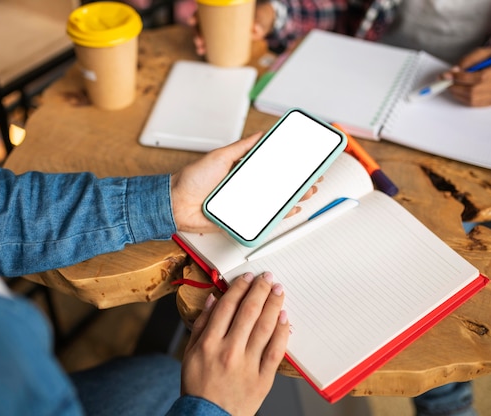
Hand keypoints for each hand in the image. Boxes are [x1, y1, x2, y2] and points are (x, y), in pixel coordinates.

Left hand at [171, 133, 319, 232]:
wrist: (176, 203)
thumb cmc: (192, 180)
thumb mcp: (220, 156)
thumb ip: (242, 147)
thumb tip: (260, 135)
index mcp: (242, 172)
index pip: (270, 168)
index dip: (288, 165)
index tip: (304, 161)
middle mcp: (246, 188)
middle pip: (277, 186)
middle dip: (298, 182)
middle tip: (313, 177)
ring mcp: (245, 204)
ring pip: (275, 203)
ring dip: (294, 198)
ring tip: (308, 191)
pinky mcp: (241, 219)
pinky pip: (264, 219)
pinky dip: (280, 215)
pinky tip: (292, 209)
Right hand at [180, 272, 288, 414]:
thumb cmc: (198, 385)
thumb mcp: (190, 352)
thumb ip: (202, 324)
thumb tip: (212, 299)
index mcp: (209, 343)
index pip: (227, 306)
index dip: (239, 288)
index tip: (247, 278)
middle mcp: (229, 351)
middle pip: (249, 312)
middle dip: (260, 290)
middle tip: (268, 278)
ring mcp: (247, 364)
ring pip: (264, 327)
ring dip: (273, 305)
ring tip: (278, 291)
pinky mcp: (263, 378)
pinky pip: (276, 350)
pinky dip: (281, 331)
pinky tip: (283, 318)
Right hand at [189, 3, 273, 56]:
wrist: (264, 21)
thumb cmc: (260, 15)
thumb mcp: (261, 17)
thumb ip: (259, 23)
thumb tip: (255, 30)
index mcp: (225, 7)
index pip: (206, 8)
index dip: (197, 14)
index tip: (192, 21)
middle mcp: (219, 15)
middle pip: (202, 21)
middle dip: (197, 31)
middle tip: (199, 41)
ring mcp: (220, 26)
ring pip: (204, 31)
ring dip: (199, 40)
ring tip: (200, 48)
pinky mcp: (223, 35)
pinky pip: (210, 39)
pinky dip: (205, 45)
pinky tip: (202, 51)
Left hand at [443, 46, 490, 106]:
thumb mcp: (483, 52)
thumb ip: (468, 60)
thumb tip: (453, 71)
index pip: (479, 77)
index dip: (460, 77)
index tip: (446, 75)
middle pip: (473, 91)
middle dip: (455, 86)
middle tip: (445, 81)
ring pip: (471, 99)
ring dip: (456, 93)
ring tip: (451, 85)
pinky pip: (473, 104)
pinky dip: (462, 98)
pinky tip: (459, 91)